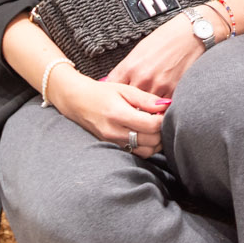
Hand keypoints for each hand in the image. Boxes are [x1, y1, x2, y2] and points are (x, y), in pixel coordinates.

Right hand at [52, 72, 166, 157]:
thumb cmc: (102, 92)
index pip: (152, 125)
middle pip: (152, 141)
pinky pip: (137, 153)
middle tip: (162, 118)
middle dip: (162, 130)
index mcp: (118, 115)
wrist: (77, 102)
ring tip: (155, 127)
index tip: (165, 111)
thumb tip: (166, 105)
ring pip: (146, 151)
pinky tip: (147, 134)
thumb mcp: (125, 89)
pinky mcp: (113, 147)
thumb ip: (146, 99)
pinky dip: (147, 147)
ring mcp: (113, 142)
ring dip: (157, 142)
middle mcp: (115, 132)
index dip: (164, 119)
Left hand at [107, 14, 211, 98]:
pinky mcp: (174, 90)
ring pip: (145, 108)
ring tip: (147, 105)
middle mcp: (142, 78)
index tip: (116, 95)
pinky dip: (161, 107)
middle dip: (129, 103)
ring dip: (146, 107)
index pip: (113, 89)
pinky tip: (161, 102)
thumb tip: (118, 83)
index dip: (114, 93)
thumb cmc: (165, 39)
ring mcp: (159, 86)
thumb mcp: (139, 50)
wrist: (190, 34)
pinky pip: (163, 107)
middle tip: (131, 103)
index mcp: (130, 67)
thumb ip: (127, 69)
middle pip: (128, 102)